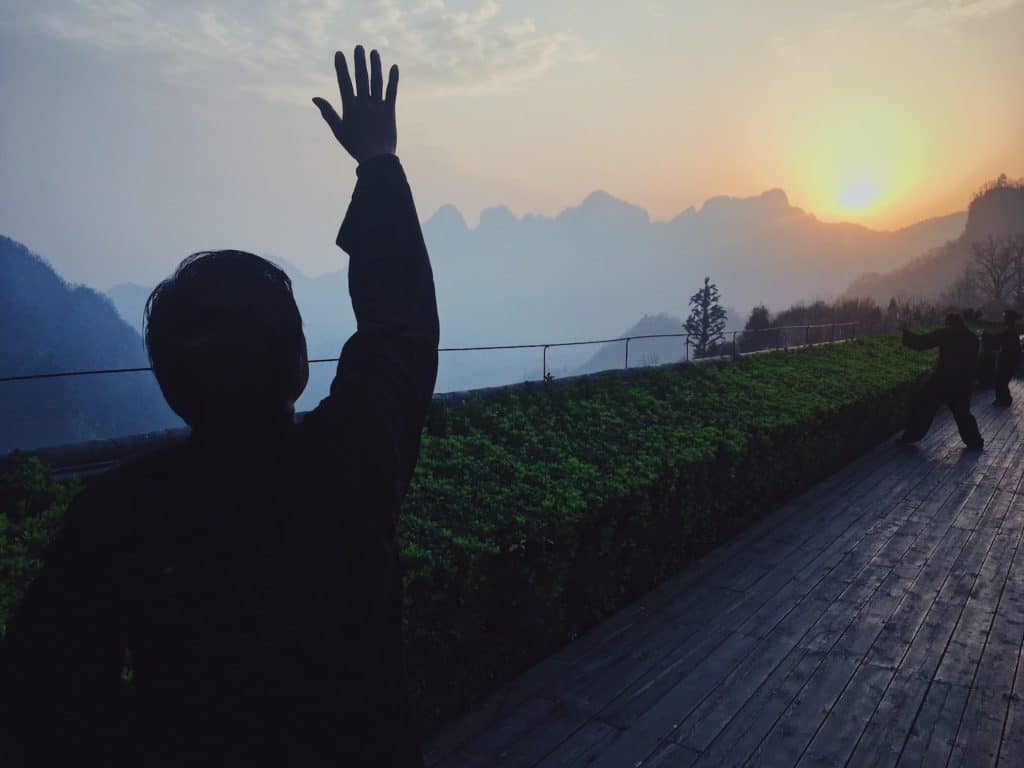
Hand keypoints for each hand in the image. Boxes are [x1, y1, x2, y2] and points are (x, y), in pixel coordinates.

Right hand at [313, 46, 397, 163]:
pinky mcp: (390, 111)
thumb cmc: (355, 146)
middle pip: (361, 77)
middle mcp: (364, 103)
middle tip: (359, 47)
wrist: (376, 159)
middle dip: (359, 61)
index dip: (342, 67)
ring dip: (375, 65)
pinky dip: (393, 79)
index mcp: (350, 107)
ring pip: (376, 81)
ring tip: (374, 52)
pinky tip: (394, 67)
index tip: (340, 53)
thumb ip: (327, 112)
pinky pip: (392, 91)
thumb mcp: (338, 130)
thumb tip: (314, 98)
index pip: (344, 82)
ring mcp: (378, 106)